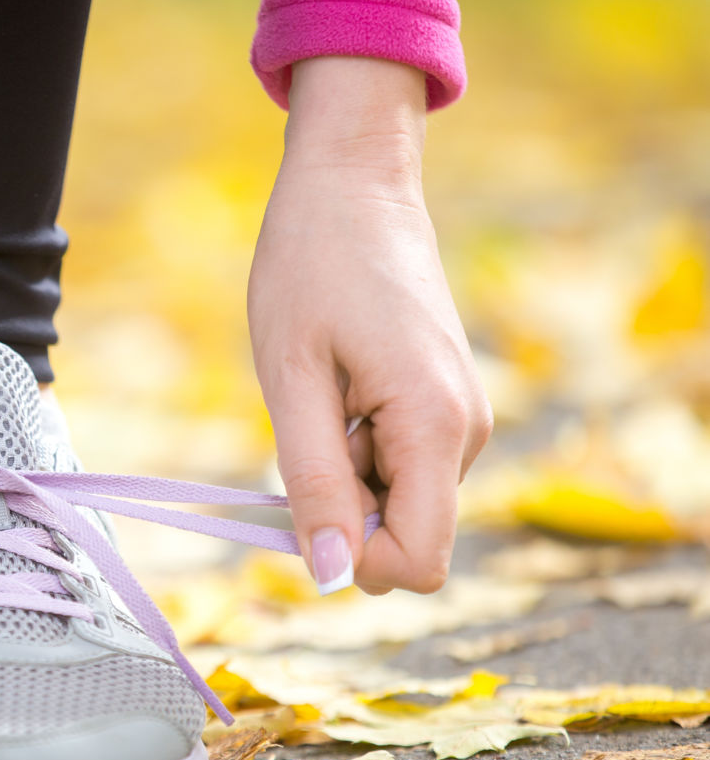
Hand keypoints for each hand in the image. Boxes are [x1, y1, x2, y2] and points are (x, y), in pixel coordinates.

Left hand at [249, 57, 491, 594]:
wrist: (352, 184)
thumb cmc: (311, 267)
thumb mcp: (292, 379)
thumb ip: (313, 481)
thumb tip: (330, 576)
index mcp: (434, 426)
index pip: (419, 560)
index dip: (355, 559)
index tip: (298, 505)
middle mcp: (466, 430)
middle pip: (406, 534)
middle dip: (343, 510)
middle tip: (304, 427)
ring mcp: (461, 417)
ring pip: (397, 500)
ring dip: (345, 473)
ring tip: (320, 391)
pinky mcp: (444, 403)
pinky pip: (398, 464)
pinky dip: (356, 447)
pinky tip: (337, 385)